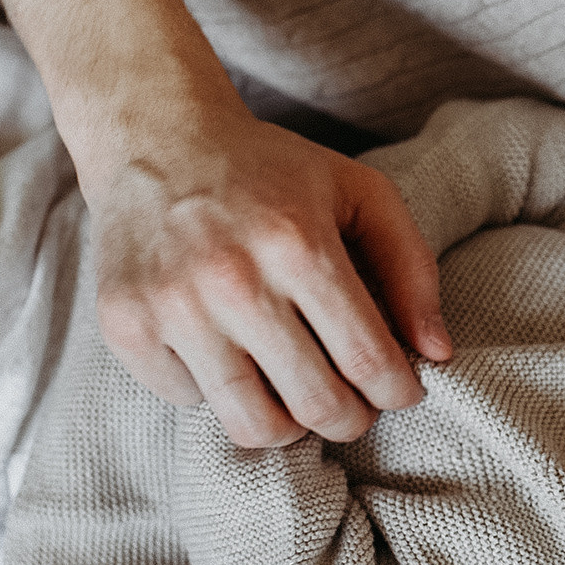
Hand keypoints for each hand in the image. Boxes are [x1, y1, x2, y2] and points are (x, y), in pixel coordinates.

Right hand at [89, 105, 451, 446]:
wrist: (156, 138)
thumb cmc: (273, 173)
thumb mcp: (360, 193)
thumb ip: (411, 268)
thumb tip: (438, 354)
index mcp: (298, 244)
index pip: (368, 359)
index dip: (398, 391)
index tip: (402, 391)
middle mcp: (231, 280)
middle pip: (316, 404)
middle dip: (352, 419)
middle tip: (355, 405)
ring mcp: (172, 307)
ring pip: (253, 424)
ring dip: (291, 426)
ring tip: (301, 399)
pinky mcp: (126, 325)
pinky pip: (191, 403)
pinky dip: (220, 394)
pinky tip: (232, 356)